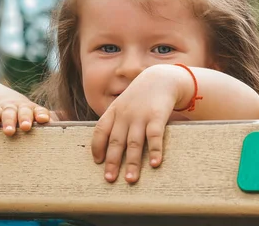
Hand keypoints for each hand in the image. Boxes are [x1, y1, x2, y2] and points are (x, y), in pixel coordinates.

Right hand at [0, 98, 51, 135]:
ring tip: (10, 132)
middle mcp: (22, 107)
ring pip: (9, 112)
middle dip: (25, 118)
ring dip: (9, 121)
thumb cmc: (28, 119)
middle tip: (26, 127)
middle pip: (25, 111)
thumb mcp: (38, 121)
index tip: (43, 120)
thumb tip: (66, 135)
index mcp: (35, 110)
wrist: (9, 103)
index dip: (41, 114)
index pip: (40, 111)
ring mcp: (9, 107)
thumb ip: (50, 126)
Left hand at [91, 65, 187, 183]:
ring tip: (131, 179)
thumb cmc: (140, 96)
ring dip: (133, 163)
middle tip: (109, 179)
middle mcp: (125, 114)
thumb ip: (116, 122)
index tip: (97, 162)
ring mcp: (141, 115)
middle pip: (116, 141)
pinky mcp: (157, 116)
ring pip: (134, 143)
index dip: (97, 146)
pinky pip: (154, 136)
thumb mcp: (123, 104)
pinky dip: (155, 150)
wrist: (161, 78)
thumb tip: (109, 148)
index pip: (100, 130)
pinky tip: (155, 164)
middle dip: (112, 161)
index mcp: (114, 111)